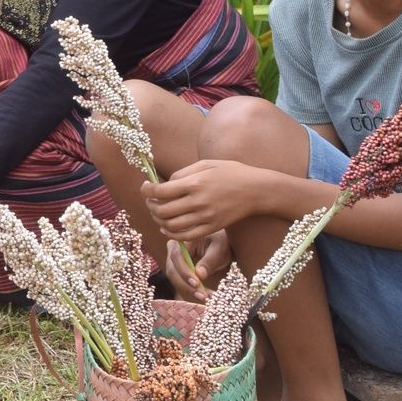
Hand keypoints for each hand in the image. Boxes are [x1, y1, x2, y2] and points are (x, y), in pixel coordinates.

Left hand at [144, 158, 262, 241]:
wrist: (257, 190)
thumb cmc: (230, 172)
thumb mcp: (205, 164)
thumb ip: (182, 173)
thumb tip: (163, 184)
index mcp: (195, 183)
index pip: (160, 191)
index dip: (146, 190)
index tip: (145, 188)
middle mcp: (198, 201)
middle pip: (162, 210)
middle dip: (150, 206)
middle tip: (150, 201)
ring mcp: (205, 217)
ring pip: (170, 225)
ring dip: (158, 220)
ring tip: (157, 213)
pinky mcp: (212, 228)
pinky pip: (185, 236)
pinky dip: (171, 234)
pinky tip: (167, 227)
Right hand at [165, 232, 231, 302]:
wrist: (220, 246)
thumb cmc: (220, 242)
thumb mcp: (219, 248)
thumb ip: (209, 260)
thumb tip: (200, 275)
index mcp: (181, 240)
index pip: (177, 257)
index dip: (184, 271)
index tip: (197, 283)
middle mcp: (173, 250)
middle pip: (173, 270)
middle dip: (186, 285)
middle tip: (202, 295)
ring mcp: (174, 262)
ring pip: (175, 279)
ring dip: (188, 291)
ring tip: (205, 297)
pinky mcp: (178, 272)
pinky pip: (180, 283)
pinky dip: (190, 292)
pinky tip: (203, 296)